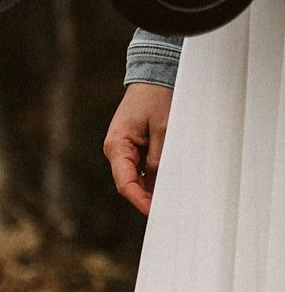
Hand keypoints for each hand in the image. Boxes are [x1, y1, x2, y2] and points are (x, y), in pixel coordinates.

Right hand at [105, 81, 172, 216]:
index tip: (155, 213)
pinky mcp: (136, 147)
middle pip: (130, 183)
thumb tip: (159, 182)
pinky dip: (156, 176)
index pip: (124, 182)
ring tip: (174, 197)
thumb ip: (160, 157)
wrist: (154, 78)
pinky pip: (144, 168)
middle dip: (148, 197)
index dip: (139, 200)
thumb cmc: (156, 98)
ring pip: (138, 177)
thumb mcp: (164, 127)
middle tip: (169, 210)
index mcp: (117, 146)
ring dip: (154, 186)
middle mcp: (117, 150)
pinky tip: (171, 182)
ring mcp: (126, 150)